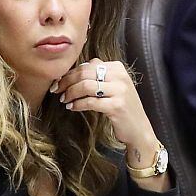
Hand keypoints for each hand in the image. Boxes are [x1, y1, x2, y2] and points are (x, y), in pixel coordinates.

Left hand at [52, 59, 165, 186]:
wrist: (139, 130)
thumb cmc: (122, 108)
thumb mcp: (113, 86)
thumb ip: (98, 76)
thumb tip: (72, 71)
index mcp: (118, 68)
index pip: (87, 65)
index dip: (70, 73)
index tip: (59, 81)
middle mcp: (120, 76)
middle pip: (84, 73)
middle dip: (66, 81)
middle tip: (56, 90)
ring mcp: (120, 90)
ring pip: (85, 86)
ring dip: (70, 93)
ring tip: (64, 100)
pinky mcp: (117, 106)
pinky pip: (90, 101)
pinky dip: (77, 104)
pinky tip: (72, 107)